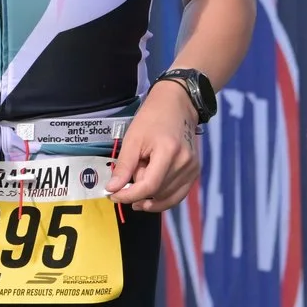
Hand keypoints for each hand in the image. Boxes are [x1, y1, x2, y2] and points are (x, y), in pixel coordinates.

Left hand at [111, 80, 202, 212]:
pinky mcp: (194, 172)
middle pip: (156, 192)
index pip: (149, 186)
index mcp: (169, 152)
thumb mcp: (132, 139)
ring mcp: (192, 169)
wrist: (177, 106)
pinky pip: (177, 196)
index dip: (128, 195)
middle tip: (134, 168)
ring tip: (145, 171)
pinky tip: (150, 197)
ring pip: (165, 197)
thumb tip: (112, 190)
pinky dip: (162, 199)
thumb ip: (124, 167)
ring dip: (149, 193)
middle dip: (138, 188)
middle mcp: (184, 164)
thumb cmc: (151, 119)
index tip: (112, 195)